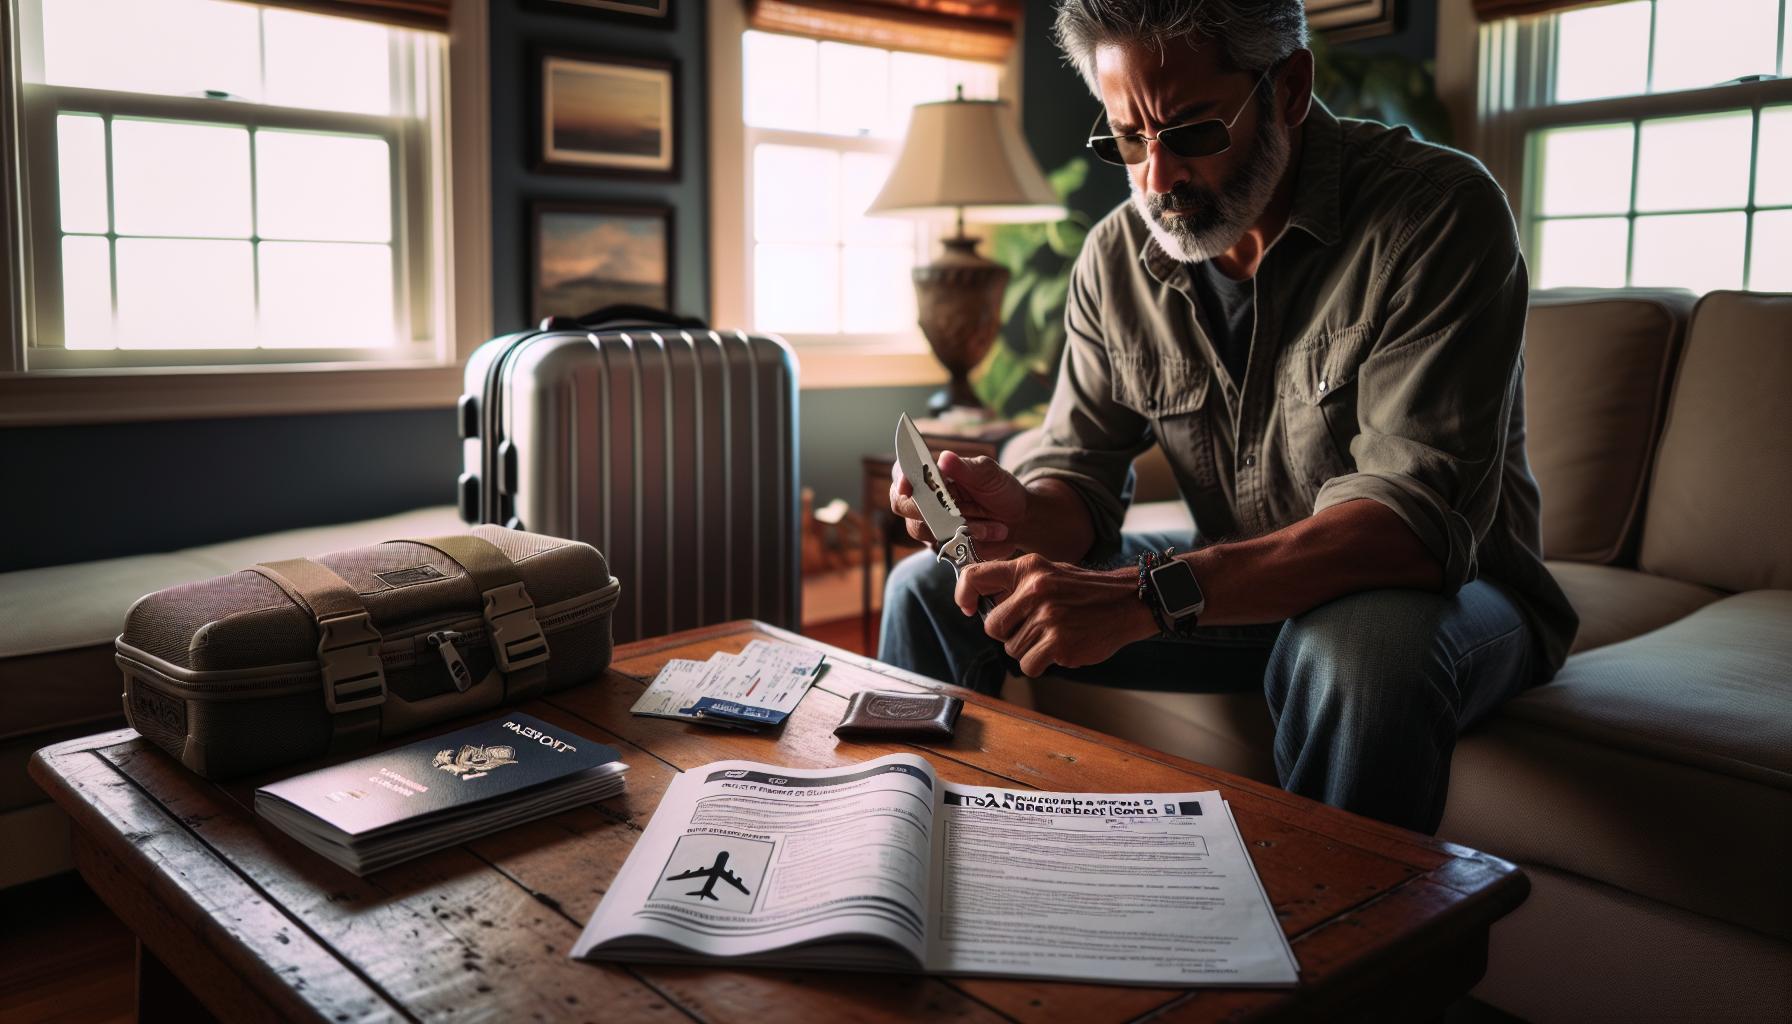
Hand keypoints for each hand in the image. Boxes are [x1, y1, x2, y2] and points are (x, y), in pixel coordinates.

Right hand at [890, 450, 1027, 558]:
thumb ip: (966, 468)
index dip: (901, 480)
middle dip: (938, 511)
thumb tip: (944, 458)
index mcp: (927, 472)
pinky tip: (993, 535)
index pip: (901, 473)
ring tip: (995, 527)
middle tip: (967, 513)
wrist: (1017, 519)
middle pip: (903, 506)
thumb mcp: (989, 474)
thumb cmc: (998, 489)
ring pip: (928, 531)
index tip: (908, 488)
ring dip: (965, 530)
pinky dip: (973, 544)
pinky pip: (947, 549)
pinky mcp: (940, 546)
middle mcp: (920, 499)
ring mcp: (927, 525)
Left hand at [955, 553, 1158, 676]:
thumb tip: (982, 604)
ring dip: (1029, 649)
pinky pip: (1029, 665)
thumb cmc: (1084, 592)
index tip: (967, 607)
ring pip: (1012, 649)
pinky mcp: (1058, 643)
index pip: (976, 576)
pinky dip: (1041, 663)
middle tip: (1033, 627)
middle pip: (993, 627)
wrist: (1127, 602)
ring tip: (1055, 634)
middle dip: (1008, 633)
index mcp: (1029, 569)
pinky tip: (1061, 647)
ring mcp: (1047, 618)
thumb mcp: (1049, 572)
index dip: (963, 594)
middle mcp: (1034, 591)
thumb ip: (1017, 585)